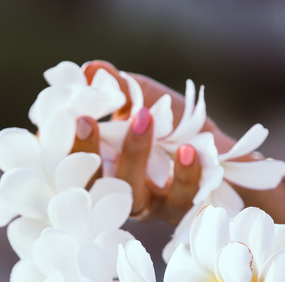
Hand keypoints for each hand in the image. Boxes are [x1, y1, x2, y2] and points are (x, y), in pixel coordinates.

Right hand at [68, 61, 208, 222]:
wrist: (221, 154)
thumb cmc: (174, 126)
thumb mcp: (145, 100)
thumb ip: (118, 87)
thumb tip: (91, 69)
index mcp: (102, 167)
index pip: (71, 163)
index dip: (62, 145)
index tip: (65, 116)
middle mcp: (119, 191)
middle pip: (92, 184)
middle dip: (86, 152)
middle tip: (86, 119)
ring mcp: (150, 205)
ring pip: (134, 195)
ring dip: (134, 156)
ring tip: (144, 117)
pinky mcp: (182, 209)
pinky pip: (181, 199)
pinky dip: (184, 174)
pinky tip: (189, 150)